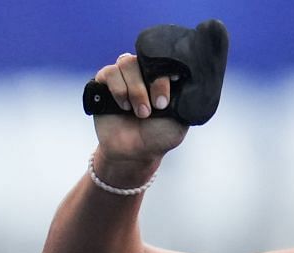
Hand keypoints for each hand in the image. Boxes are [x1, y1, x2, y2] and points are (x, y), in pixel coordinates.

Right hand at [91, 52, 187, 172]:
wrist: (133, 153)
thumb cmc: (158, 136)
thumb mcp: (181, 120)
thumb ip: (185, 99)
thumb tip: (189, 81)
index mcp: (162, 77)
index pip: (165, 60)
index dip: (166, 74)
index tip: (170, 92)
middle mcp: (142, 72)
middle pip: (145, 58)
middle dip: (154, 83)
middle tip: (158, 107)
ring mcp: (123, 75)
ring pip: (127, 63)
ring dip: (136, 90)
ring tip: (141, 112)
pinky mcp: (104, 81)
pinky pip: (110, 73)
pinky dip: (119, 90)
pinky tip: (124, 107)